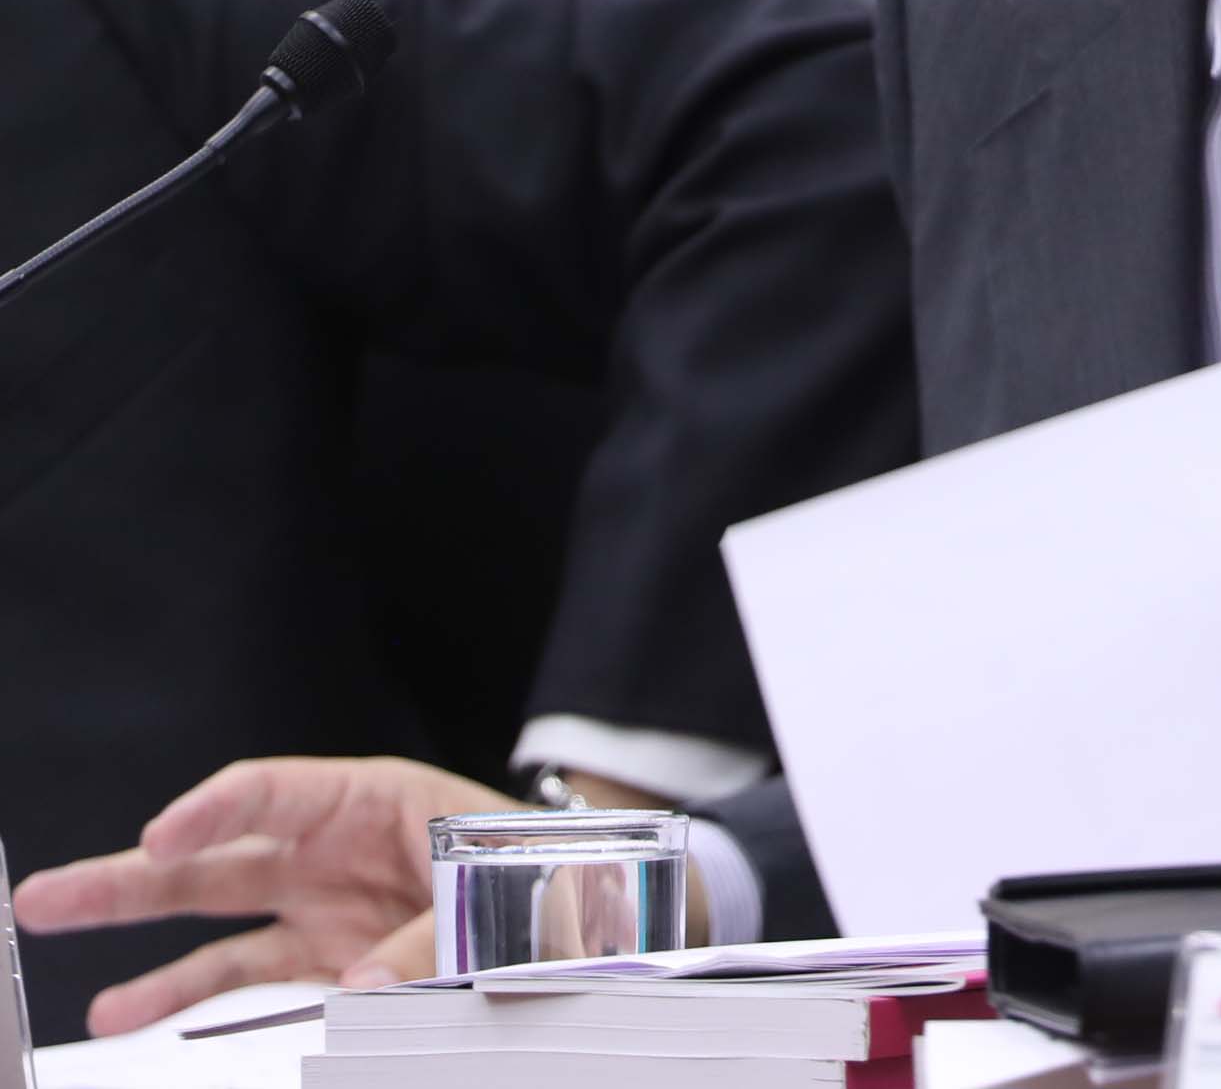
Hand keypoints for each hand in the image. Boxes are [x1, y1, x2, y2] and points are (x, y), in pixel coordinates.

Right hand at [12, 757, 510, 1035]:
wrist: (579, 898)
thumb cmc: (542, 864)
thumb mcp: (497, 886)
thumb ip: (432, 933)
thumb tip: (362, 979)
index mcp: (372, 801)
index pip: (272, 793)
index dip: (212, 810)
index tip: (162, 837)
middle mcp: (332, 850)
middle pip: (218, 856)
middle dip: (132, 875)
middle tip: (47, 898)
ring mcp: (324, 906)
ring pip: (218, 923)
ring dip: (150, 954)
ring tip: (86, 989)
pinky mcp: (330, 957)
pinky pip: (252, 977)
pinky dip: (198, 999)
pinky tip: (141, 1016)